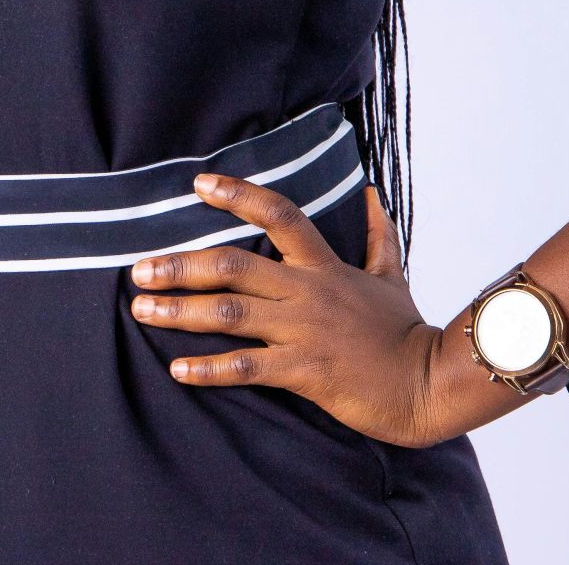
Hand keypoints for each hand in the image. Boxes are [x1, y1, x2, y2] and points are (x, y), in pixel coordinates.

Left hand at [127, 176, 452, 447]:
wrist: (429, 384)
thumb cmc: (405, 330)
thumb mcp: (392, 274)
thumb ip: (377, 233)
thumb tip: (371, 192)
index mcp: (324, 265)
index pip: (278, 214)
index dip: (238, 194)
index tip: (198, 184)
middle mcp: (307, 292)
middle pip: (233, 266)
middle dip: (181, 265)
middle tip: (139, 269)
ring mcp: (303, 332)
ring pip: (230, 314)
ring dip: (179, 311)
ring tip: (141, 310)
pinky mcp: (304, 371)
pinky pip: (247, 368)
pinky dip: (209, 369)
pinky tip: (178, 369)